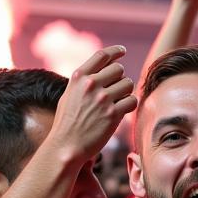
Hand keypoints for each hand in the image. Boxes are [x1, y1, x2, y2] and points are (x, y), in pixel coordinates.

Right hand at [48, 46, 136, 160]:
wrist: (66, 146)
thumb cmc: (67, 123)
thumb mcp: (69, 95)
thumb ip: (83, 81)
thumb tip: (101, 70)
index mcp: (79, 77)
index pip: (102, 55)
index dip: (115, 51)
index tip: (122, 51)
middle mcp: (91, 85)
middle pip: (119, 69)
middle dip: (120, 78)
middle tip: (116, 90)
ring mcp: (103, 99)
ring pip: (128, 84)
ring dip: (126, 91)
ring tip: (118, 101)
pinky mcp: (113, 114)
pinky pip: (132, 101)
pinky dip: (130, 104)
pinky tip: (123, 110)